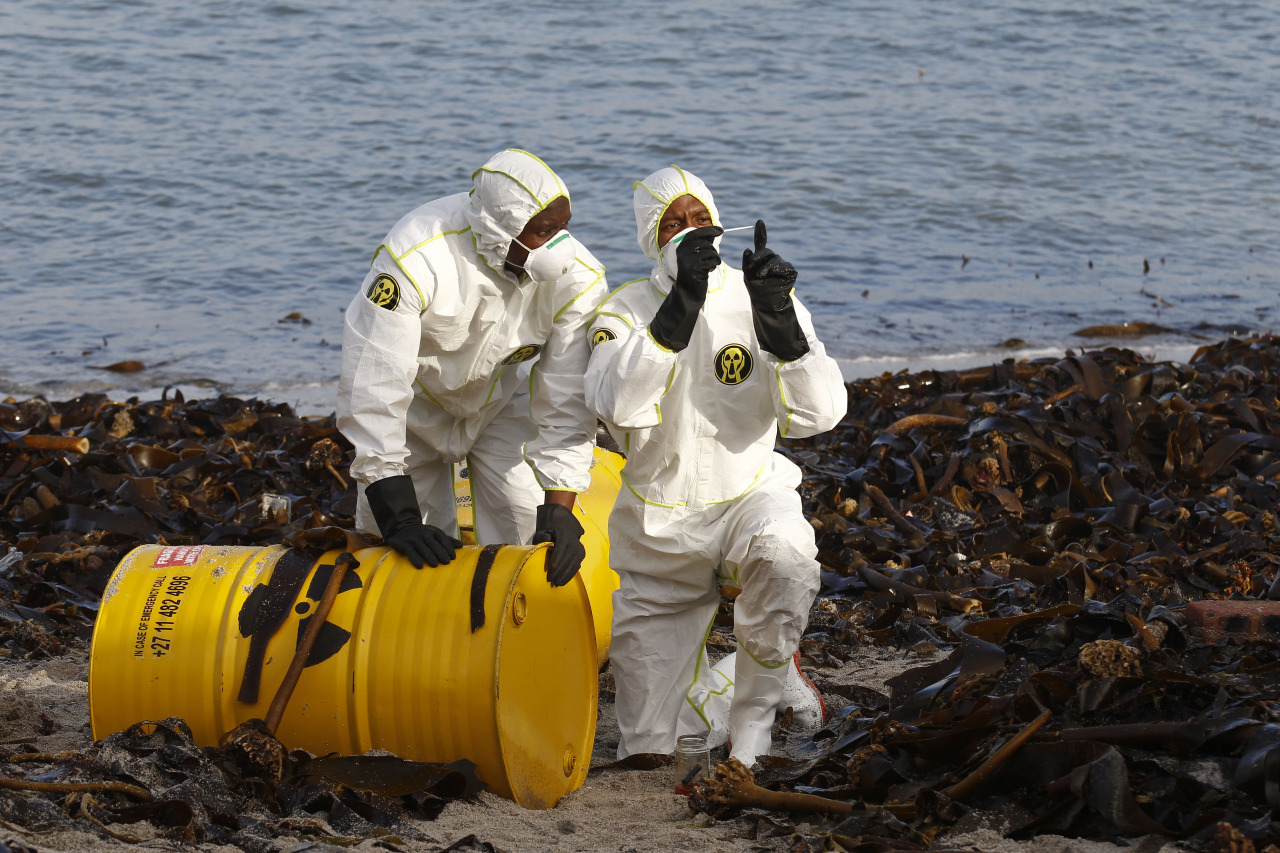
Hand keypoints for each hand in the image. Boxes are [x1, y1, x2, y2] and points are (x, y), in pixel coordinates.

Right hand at [365, 475, 462, 567]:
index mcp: (433, 531)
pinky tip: (420, 566)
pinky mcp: (404, 544)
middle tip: (446, 562)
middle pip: (434, 544)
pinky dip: (415, 559)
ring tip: (435, 565)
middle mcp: (424, 534)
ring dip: (430, 556)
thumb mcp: (435, 534)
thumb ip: (447, 540)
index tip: (453, 557)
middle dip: (441, 553)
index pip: (442, 538)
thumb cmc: (423, 534)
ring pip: (423, 548)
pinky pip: (411, 552)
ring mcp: (414, 539)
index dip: (448, 547)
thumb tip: (461, 546)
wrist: (402, 528)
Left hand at [531, 503, 585, 586]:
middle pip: (568, 558)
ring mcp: (579, 548)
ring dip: (566, 575)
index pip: (561, 549)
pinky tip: (564, 580)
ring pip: (574, 564)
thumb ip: (542, 537)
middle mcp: (574, 542)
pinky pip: (577, 565)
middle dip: (560, 571)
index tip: (550, 571)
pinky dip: (571, 574)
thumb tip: (546, 543)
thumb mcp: (543, 531)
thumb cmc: (550, 531)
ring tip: (558, 583)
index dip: (556, 561)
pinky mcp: (581, 554)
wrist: (565, 526)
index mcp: (565, 535)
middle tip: (552, 580)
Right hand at [650, 225, 722, 351]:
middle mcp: (682, 252)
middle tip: (712, 259)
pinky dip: (714, 265)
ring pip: (710, 252)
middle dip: (712, 250)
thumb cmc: (694, 273)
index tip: (721, 230)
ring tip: (711, 265)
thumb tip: (715, 231)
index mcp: (681, 247)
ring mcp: (688, 260)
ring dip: (715, 258)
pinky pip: (712, 261)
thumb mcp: (696, 256)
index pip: (696, 233)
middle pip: (705, 243)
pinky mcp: (695, 269)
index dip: (709, 230)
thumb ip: (703, 244)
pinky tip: (710, 270)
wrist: (687, 292)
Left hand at [742, 220, 796, 311]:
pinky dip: (777, 269)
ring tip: (761, 275)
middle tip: (752, 262)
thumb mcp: (747, 275)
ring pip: (775, 259)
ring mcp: (781, 265)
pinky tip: (774, 275)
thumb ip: (746, 262)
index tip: (759, 221)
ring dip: (767, 266)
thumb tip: (748, 249)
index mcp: (761, 259)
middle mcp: (772, 259)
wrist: (767, 304)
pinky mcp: (789, 271)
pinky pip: (784, 266)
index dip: (761, 232)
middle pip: (767, 251)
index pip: (761, 243)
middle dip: (759, 256)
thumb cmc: (756, 289)